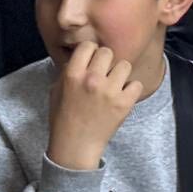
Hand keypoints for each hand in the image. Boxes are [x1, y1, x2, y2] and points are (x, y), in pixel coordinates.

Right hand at [46, 41, 141, 170]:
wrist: (76, 145)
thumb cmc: (63, 118)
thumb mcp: (56, 90)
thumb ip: (69, 71)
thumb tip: (82, 57)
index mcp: (73, 74)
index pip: (88, 45)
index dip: (90, 52)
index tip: (91, 61)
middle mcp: (92, 79)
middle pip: (108, 52)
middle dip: (106, 61)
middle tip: (103, 73)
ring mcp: (110, 91)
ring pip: (124, 65)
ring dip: (120, 74)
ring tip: (114, 85)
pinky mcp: (124, 103)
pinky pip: (136, 84)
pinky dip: (131, 89)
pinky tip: (122, 96)